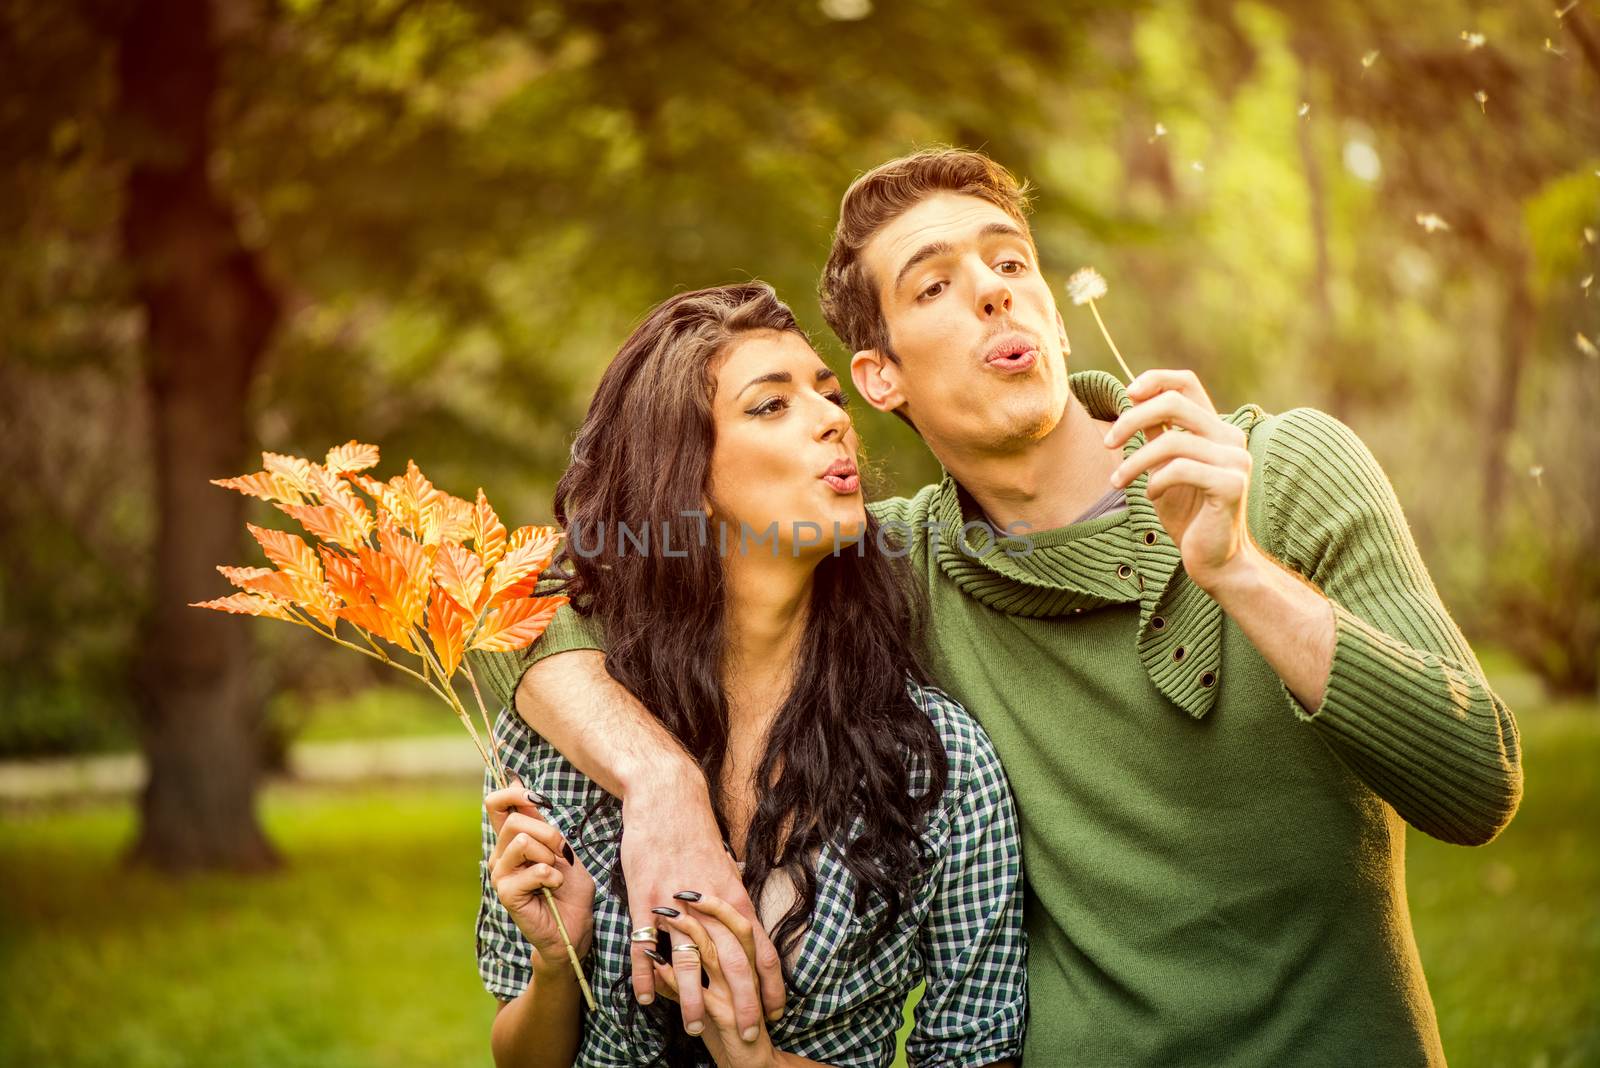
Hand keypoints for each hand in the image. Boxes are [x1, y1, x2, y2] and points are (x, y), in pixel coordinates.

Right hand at [487, 773, 594, 971]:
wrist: (575, 924)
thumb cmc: (570, 888)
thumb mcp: (561, 847)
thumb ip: (541, 822)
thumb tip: (518, 783)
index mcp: (513, 840)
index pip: (496, 805)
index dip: (512, 794)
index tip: (534, 800)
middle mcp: (501, 855)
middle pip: (515, 822)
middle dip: (548, 833)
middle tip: (561, 852)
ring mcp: (501, 874)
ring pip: (523, 843)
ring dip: (550, 856)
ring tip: (555, 873)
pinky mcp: (507, 893)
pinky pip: (533, 870)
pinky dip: (552, 876)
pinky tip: (553, 887)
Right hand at [620, 775, 785, 1037]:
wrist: (668, 799)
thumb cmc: (698, 836)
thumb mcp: (728, 871)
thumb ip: (735, 906)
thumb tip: (747, 934)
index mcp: (737, 901)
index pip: (761, 953)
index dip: (770, 987)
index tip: (775, 1013)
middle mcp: (711, 907)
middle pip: (733, 965)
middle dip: (742, 1005)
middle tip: (745, 1037)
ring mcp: (675, 906)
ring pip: (688, 964)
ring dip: (694, 1000)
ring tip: (697, 1028)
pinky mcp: (644, 901)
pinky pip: (644, 947)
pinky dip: (646, 976)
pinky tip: (650, 1000)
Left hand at [1105, 368, 1257, 592]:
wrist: (1214, 560)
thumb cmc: (1187, 515)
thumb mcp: (1162, 468)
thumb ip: (1155, 435)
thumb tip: (1134, 400)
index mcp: (1215, 429)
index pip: (1187, 383)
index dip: (1154, 379)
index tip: (1126, 395)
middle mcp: (1230, 438)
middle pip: (1174, 403)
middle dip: (1132, 419)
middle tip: (1108, 443)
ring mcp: (1235, 460)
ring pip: (1172, 440)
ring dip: (1135, 461)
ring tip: (1120, 481)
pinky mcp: (1231, 485)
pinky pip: (1180, 469)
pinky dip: (1156, 480)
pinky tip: (1151, 495)